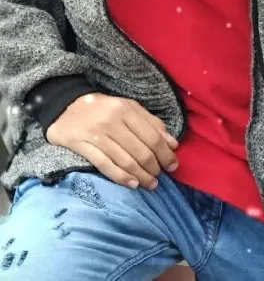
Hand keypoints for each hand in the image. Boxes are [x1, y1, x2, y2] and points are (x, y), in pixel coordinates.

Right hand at [46, 92, 178, 189]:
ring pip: (125, 160)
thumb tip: (172, 143)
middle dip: (155, 167)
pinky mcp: (82, 146)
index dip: (165, 153)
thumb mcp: (127, 107)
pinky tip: (132, 184)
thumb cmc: (102, 108)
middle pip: (140, 150)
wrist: (64, 105)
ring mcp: (96, 135)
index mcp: (125, 109)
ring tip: (151, 184)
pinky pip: (105, 165)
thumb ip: (150, 122)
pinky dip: (121, 177)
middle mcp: (112, 121)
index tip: (173, 165)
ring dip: (141, 176)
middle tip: (161, 176)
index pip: (152, 136)